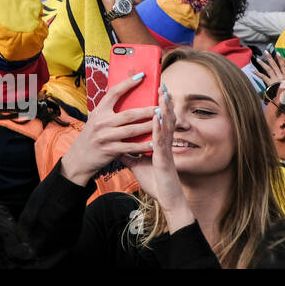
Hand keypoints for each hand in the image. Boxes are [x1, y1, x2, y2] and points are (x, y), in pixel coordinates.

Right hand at [58, 72, 156, 185]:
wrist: (79, 157)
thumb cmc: (92, 136)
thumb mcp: (97, 119)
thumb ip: (110, 112)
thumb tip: (129, 99)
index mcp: (99, 111)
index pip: (114, 93)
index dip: (128, 84)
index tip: (142, 76)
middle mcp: (101, 122)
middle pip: (129, 114)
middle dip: (146, 110)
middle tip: (160, 107)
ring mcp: (105, 136)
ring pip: (132, 130)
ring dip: (149, 126)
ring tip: (161, 122)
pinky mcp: (110, 149)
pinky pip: (131, 146)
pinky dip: (144, 145)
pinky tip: (154, 142)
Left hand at [119, 85, 190, 227]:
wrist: (167, 200)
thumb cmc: (156, 182)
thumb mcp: (138, 164)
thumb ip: (129, 153)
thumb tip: (117, 146)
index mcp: (158, 143)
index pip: (159, 121)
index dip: (159, 107)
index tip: (156, 92)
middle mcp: (163, 144)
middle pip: (166, 119)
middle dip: (164, 102)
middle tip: (162, 85)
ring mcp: (165, 150)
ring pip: (167, 126)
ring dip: (165, 109)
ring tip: (163, 94)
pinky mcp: (164, 159)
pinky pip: (162, 140)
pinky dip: (160, 127)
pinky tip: (158, 117)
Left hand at [252, 50, 284, 89]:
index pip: (283, 66)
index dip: (281, 59)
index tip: (277, 53)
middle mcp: (281, 77)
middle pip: (275, 65)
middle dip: (270, 58)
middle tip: (266, 52)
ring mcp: (275, 79)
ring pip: (268, 69)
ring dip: (262, 64)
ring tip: (257, 59)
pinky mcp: (270, 83)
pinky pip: (263, 77)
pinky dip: (258, 74)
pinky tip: (253, 71)